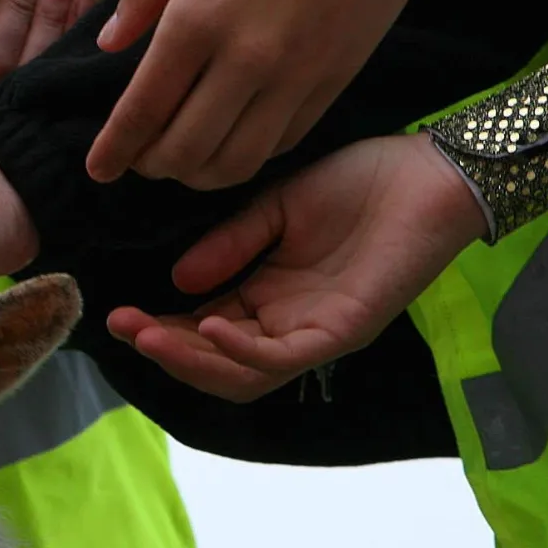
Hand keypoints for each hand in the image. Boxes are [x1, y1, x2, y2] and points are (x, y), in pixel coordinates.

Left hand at [87, 0, 439, 191]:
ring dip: (199, 175)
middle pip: (184, 151)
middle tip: (140, 160)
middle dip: (151, 167)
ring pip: (235, 162)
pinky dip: (247, 155)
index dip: (114, 151)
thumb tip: (108, 43)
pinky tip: (231, 140)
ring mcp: (294, 75)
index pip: (142, 110)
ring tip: (183, 161)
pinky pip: (282, 143)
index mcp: (197, 19)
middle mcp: (244, 59)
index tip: (99, 170)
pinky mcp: (334, 80)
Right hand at [105, 132, 487, 401]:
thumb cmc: (363, 182)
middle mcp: (289, 326)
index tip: (118, 314)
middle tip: (121, 326)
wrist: (430, 171)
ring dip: (190, 362)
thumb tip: (177, 279)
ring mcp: (316, 333)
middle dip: (163, 351)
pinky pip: (282, 358)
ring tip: (149, 336)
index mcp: (270, 299)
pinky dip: (239, 350)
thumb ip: (229, 245)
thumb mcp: (275, 208)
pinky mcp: (344, 331)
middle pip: (215, 364)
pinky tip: (206, 326)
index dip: (159, 329)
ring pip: (243, 375)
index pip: (203, 331)